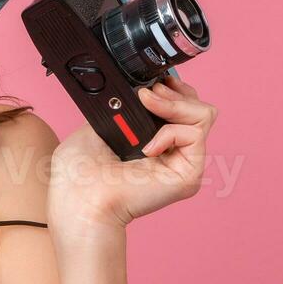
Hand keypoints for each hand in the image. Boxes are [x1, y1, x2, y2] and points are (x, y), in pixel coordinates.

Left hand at [48, 72, 218, 235]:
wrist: (80, 201)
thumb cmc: (78, 174)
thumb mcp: (96, 127)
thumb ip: (122, 108)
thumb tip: (142, 90)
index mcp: (151, 141)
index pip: (180, 105)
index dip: (171, 88)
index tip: (153, 82)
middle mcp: (171, 152)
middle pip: (197, 105)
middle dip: (175, 91)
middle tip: (147, 95)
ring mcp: (183, 163)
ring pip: (204, 114)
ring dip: (175, 104)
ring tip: (148, 106)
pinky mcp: (189, 175)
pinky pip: (195, 133)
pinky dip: (170, 131)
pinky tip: (146, 146)